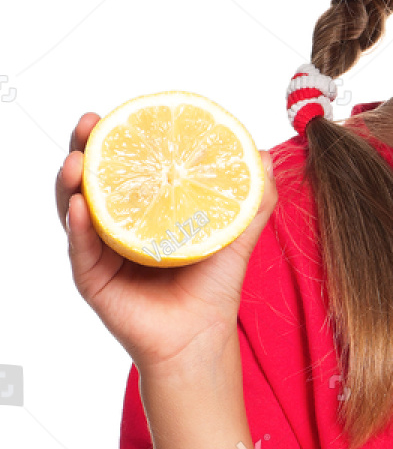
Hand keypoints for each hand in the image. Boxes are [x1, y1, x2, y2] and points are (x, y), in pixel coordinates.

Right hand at [56, 111, 278, 376]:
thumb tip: (264, 154)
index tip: (116, 111)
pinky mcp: (93, 279)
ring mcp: (99, 252)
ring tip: (78, 160)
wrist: (202, 337)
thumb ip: (252, 198)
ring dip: (72, 181)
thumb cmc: (213, 287)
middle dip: (84, 147)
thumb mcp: (235, 235)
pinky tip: (79, 205)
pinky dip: (78, 226)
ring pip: (75, 209)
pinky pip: (81, 249)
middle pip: (90, 178)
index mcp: (143, 210)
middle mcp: (115, 226)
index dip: (117, 137)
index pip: (123, 165)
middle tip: (91, 123)